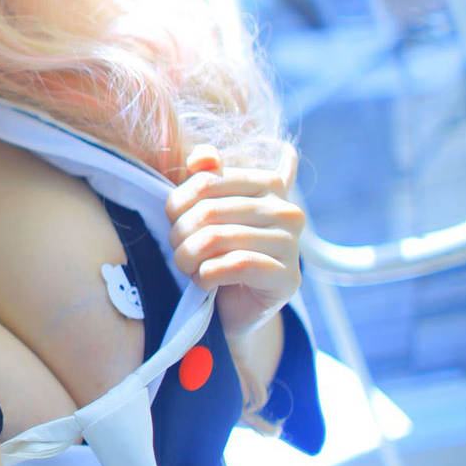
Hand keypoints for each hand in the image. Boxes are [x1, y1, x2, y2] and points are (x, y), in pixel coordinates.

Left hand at [164, 142, 304, 341]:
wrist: (232, 309)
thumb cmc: (216, 253)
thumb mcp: (206, 211)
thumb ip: (205, 177)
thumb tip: (203, 156)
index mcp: (270, 184)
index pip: (207, 180)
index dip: (177, 203)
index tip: (173, 221)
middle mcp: (287, 210)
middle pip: (209, 210)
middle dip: (180, 234)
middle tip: (178, 251)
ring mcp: (292, 244)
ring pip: (217, 238)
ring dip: (189, 257)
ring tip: (188, 267)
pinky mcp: (287, 277)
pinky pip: (235, 265)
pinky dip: (207, 275)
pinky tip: (204, 282)